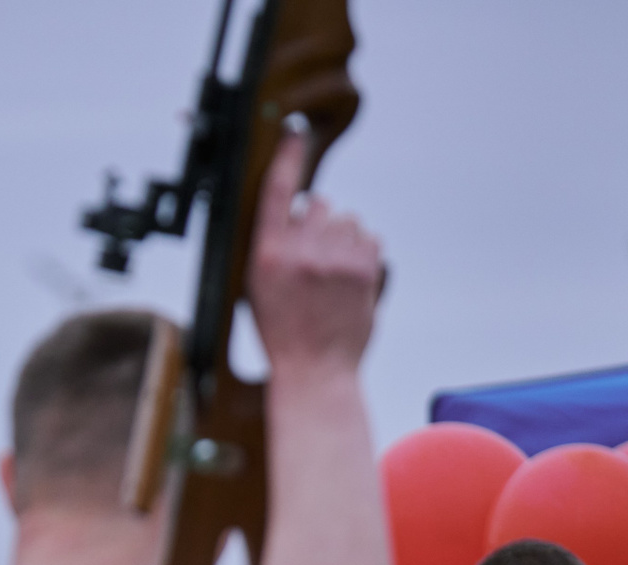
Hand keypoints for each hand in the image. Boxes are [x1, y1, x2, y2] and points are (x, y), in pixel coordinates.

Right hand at [247, 127, 382, 376]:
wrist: (315, 368)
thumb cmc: (283, 330)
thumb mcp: (259, 286)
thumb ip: (276, 244)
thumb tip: (303, 209)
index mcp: (267, 255)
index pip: (278, 192)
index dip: (287, 157)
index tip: (295, 132)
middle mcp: (302, 252)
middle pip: (320, 204)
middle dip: (319, 223)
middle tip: (313, 258)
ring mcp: (336, 260)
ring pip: (348, 220)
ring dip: (342, 237)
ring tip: (332, 273)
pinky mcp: (365, 269)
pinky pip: (369, 237)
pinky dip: (362, 252)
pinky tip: (348, 278)